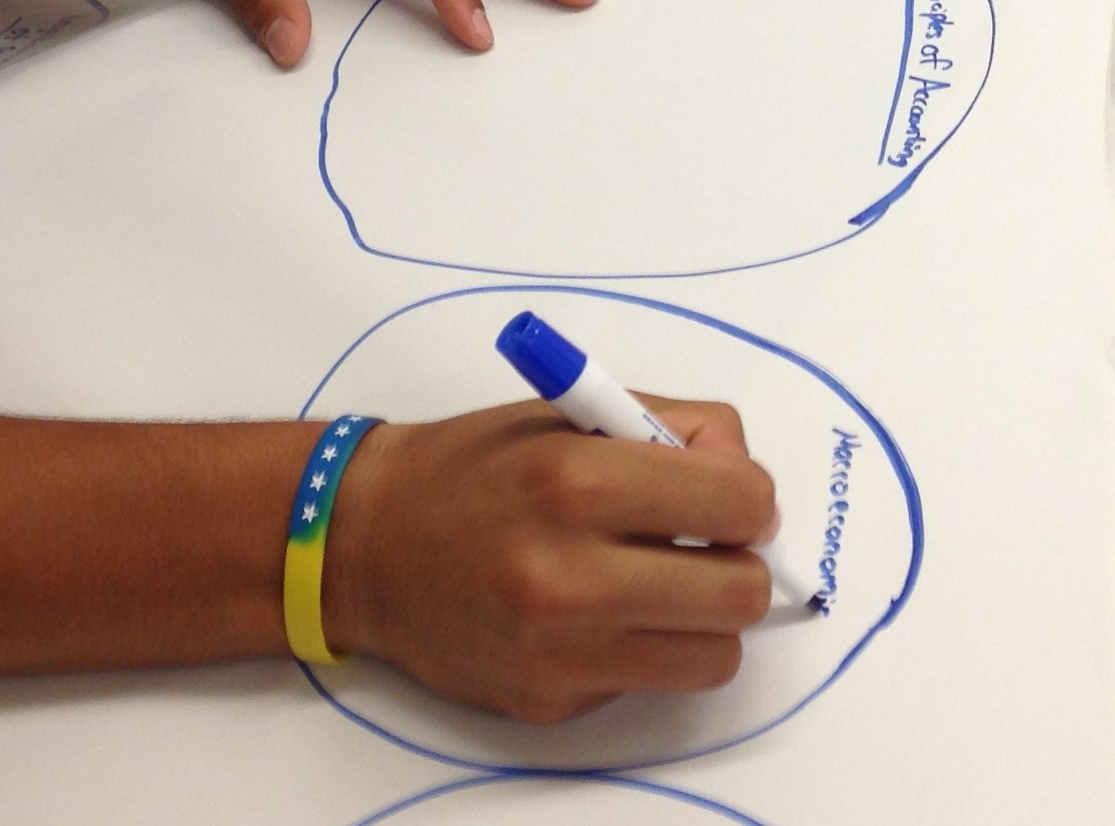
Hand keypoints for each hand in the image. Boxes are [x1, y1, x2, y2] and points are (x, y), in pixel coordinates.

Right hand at [320, 398, 777, 722]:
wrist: (365, 543)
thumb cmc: (476, 465)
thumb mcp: (571, 412)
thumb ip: (672, 428)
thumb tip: (748, 477)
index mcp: (576, 481)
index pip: (739, 504)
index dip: (749, 497)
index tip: (727, 496)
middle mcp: (568, 575)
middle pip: (741, 595)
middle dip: (737, 564)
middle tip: (704, 546)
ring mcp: (558, 652)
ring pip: (712, 657)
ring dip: (701, 620)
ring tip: (657, 584)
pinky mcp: (549, 702)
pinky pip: (646, 682)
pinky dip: (639, 649)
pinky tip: (591, 616)